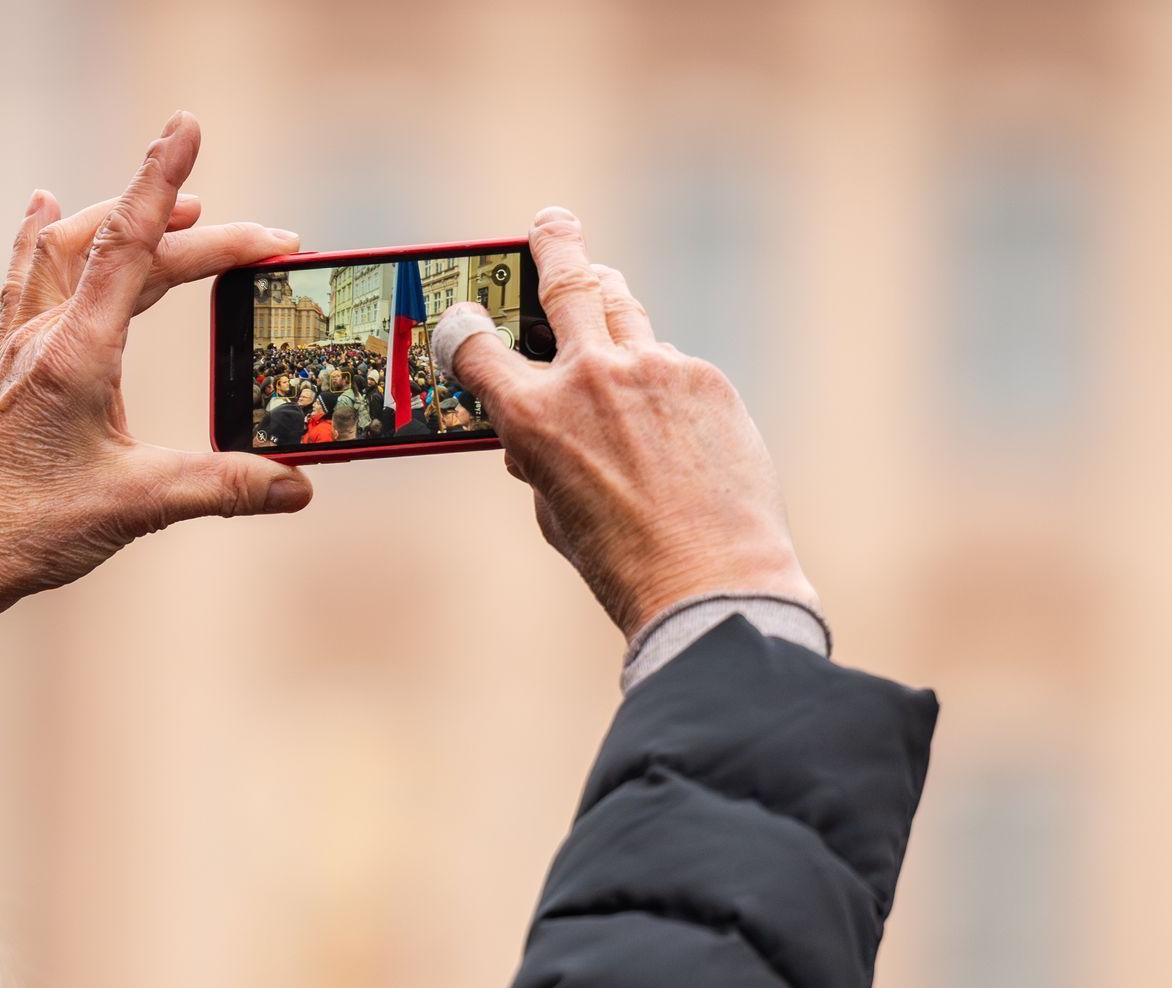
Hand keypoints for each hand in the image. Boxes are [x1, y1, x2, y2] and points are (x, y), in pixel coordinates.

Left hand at [0, 112, 311, 671]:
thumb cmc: (25, 527)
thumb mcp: (138, 505)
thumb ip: (223, 487)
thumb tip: (297, 484)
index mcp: (76, 352)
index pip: (130, 244)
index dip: (164, 181)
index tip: (188, 126)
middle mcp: (45, 336)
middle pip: (125, 252)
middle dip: (199, 232)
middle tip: (268, 240)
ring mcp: (22, 349)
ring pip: (69, 249)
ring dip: (123, 218)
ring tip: (179, 207)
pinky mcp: (12, 371)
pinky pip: (28, 276)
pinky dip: (47, 235)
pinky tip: (45, 208)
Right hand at [442, 206, 814, 637]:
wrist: (711, 581)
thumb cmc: (622, 562)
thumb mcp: (554, 513)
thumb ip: (538, 458)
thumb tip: (534, 438)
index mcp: (533, 416)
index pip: (475, 344)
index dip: (461, 328)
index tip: (462, 318)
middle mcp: (590, 377)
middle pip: (566, 281)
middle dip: (553, 246)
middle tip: (551, 224)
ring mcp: (654, 369)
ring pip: (624, 307)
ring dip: (608, 296)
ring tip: (604, 287)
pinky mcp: (706, 379)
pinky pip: (671, 363)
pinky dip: (660, 380)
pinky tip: (671, 423)